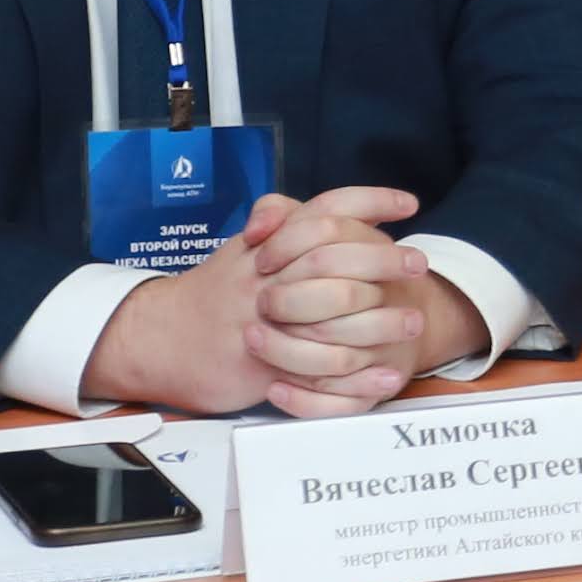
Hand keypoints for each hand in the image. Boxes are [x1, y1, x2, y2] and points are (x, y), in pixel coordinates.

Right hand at [85, 184, 436, 418]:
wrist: (160, 339)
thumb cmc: (213, 293)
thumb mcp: (242, 250)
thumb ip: (275, 224)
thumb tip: (309, 206)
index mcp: (269, 245)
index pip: (324, 209)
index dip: (371, 202)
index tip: (410, 204)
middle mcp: (269, 277)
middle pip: (337, 258)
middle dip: (385, 260)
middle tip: (420, 264)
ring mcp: (268, 322)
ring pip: (333, 317)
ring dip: (381, 322)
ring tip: (415, 322)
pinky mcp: (265, 365)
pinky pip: (319, 372)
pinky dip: (358, 379)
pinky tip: (388, 376)